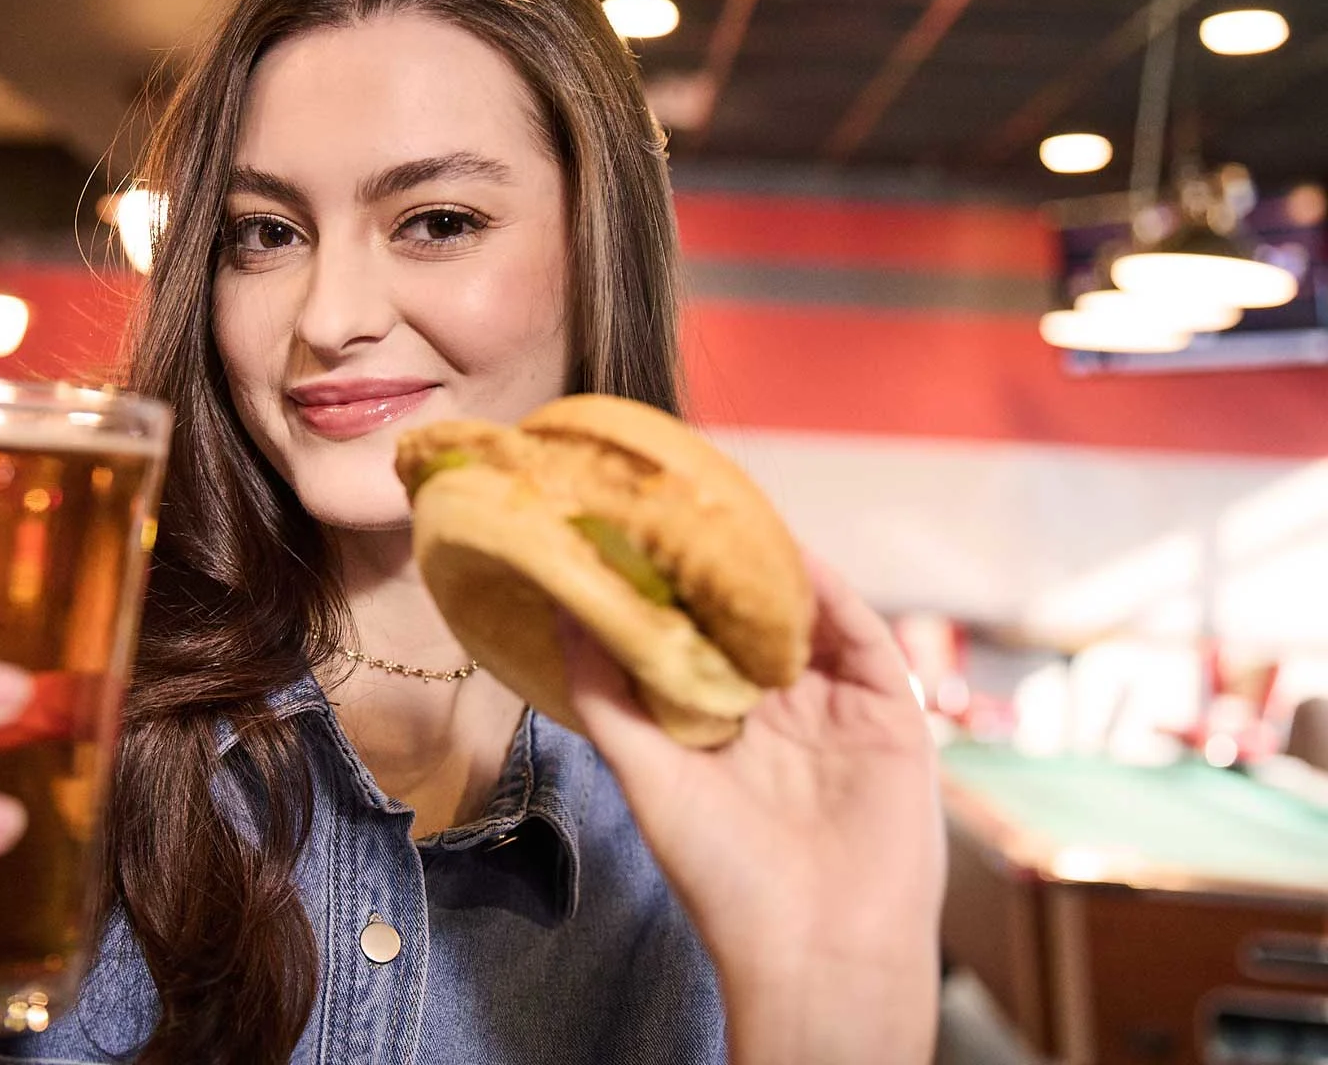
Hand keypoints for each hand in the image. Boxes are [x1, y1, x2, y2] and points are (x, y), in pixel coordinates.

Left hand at [562, 552, 943, 1064]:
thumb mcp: (645, 774)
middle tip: (680, 504)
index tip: (629, 533)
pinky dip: (830, 593)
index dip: (665, 591)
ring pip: (803, 619)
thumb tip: (566, 611)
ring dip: (772, 569)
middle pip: (746, 620)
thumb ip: (606, 694)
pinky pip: (861, 636)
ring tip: (731, 514)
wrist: (819, 950)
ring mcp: (834, 712)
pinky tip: (793, 557)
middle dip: (718, 566)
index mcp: (715, 732)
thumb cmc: (724, 877)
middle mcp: (775, 716)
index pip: (690, 641)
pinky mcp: (888, 715)